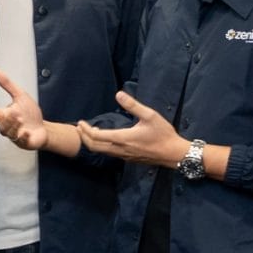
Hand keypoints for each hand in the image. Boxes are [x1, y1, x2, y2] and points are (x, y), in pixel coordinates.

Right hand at [0, 67, 49, 149]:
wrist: (43, 128)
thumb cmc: (30, 113)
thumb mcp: (20, 96)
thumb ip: (7, 84)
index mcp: (5, 116)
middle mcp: (8, 127)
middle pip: (2, 125)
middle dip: (8, 119)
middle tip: (15, 112)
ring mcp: (16, 136)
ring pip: (10, 133)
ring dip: (15, 126)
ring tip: (21, 119)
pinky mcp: (24, 142)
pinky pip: (20, 141)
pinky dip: (23, 136)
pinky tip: (26, 131)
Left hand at [75, 91, 190, 166]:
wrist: (173, 154)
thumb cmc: (163, 133)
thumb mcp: (150, 115)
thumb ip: (133, 105)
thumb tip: (118, 94)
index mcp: (123, 138)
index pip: (97, 136)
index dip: (86, 130)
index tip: (81, 122)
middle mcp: (121, 149)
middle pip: (95, 147)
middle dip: (84, 137)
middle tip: (79, 127)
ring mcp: (124, 156)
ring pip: (102, 152)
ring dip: (92, 143)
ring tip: (88, 132)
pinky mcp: (129, 158)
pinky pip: (110, 154)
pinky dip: (101, 147)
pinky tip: (104, 140)